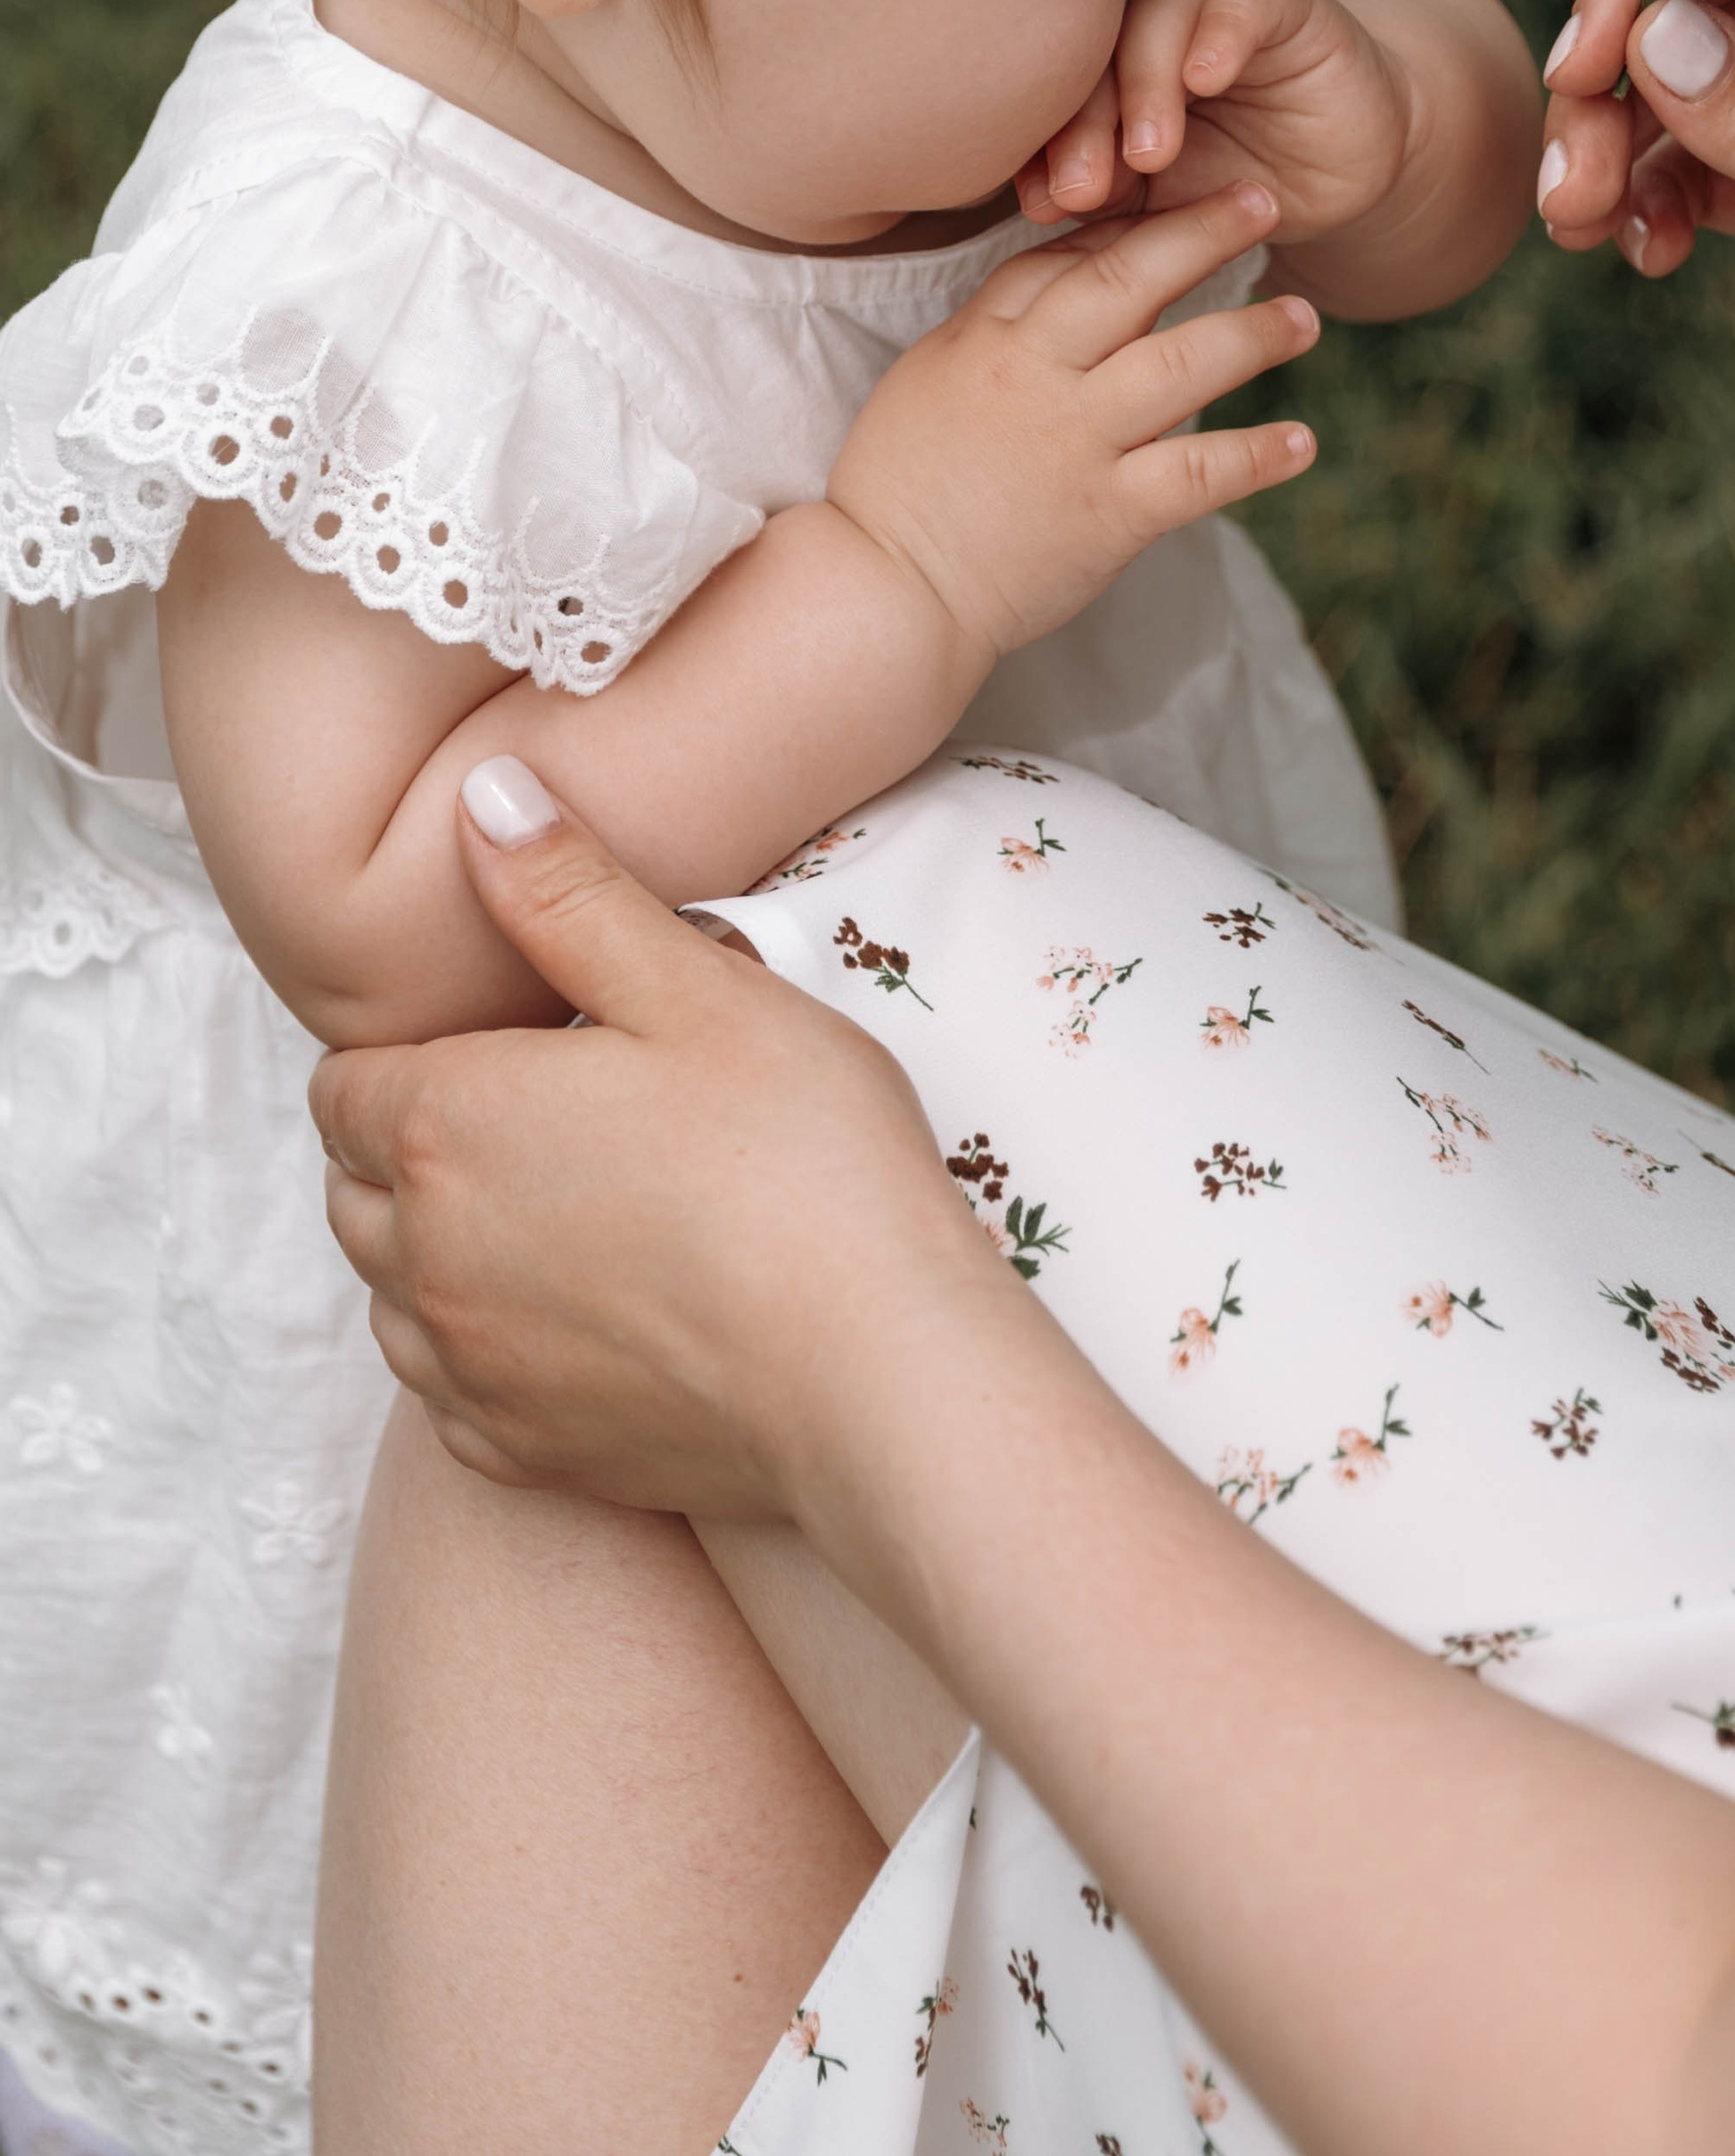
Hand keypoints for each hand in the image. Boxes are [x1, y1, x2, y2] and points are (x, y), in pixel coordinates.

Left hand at [312, 782, 1012, 1515]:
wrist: (876, 1372)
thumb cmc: (802, 1163)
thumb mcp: (695, 989)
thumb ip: (570, 892)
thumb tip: (484, 797)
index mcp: (445, 1123)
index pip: (341, 1082)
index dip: (407, 1054)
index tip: (499, 1046)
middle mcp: (424, 1253)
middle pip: (349, 1188)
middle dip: (408, 1147)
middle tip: (531, 1117)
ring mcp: (467, 1366)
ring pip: (389, 1297)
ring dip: (436, 1251)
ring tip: (555, 1213)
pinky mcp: (520, 1454)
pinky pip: (448, 1394)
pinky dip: (483, 1350)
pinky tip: (579, 1315)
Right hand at [827, 177, 1317, 659]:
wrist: (889, 590)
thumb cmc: (903, 483)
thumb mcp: (931, 375)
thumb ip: (998, 322)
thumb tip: (1067, 271)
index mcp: (987, 340)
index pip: (1068, 257)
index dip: (1131, 223)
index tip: (1182, 199)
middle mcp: (1036, 378)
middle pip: (1130, 282)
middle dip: (1202, 233)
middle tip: (1262, 202)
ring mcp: (1076, 444)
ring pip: (1179, 366)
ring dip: (1252, 337)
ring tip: (1302, 318)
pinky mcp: (1108, 515)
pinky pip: (1197, 473)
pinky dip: (1256, 457)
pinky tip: (1301, 442)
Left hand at [1014, 0, 1415, 244]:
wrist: (1341, 169)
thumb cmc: (1239, 178)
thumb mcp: (1163, 202)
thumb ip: (1108, 193)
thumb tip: (1038, 202)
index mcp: (1105, 55)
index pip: (1056, 82)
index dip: (1042, 141)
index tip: (1042, 203)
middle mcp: (1150, 13)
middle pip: (1095, 42)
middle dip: (1084, 121)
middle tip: (1083, 188)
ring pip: (1158, 10)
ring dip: (1146, 84)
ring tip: (1151, 153)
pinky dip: (1219, 35)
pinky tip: (1207, 82)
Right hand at [1537, 0, 1734, 539]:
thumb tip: (1655, 35)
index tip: (1585, 61)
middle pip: (1705, 10)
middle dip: (1620, 83)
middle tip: (1573, 179)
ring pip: (1690, 95)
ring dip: (1621, 149)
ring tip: (1583, 225)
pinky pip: (1706, 173)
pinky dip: (1656, 204)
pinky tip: (1642, 254)